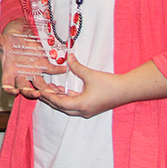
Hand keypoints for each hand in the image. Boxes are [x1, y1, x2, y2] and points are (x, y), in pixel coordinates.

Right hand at [0, 19, 65, 99]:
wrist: (18, 38)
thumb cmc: (9, 42)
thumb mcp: (3, 40)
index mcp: (10, 71)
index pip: (7, 83)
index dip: (10, 89)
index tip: (13, 92)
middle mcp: (21, 74)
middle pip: (25, 88)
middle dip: (30, 93)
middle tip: (36, 94)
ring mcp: (33, 72)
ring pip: (39, 84)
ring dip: (46, 89)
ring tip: (53, 91)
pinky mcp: (42, 66)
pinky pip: (51, 70)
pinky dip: (58, 70)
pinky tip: (63, 69)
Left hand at [34, 54, 166, 117]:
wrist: (127, 90)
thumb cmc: (110, 84)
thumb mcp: (91, 74)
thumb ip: (77, 67)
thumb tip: (67, 57)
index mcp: (81, 105)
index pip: (59, 102)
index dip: (48, 96)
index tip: (38, 89)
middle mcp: (82, 110)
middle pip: (60, 106)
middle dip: (49, 97)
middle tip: (39, 87)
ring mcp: (87, 110)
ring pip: (66, 105)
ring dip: (57, 97)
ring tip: (47, 87)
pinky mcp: (90, 106)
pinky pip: (74, 103)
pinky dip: (66, 97)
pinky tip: (60, 89)